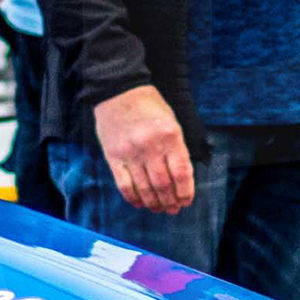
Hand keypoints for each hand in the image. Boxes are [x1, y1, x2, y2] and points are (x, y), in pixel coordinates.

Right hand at [94, 84, 194, 214]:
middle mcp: (151, 147)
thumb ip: (177, 149)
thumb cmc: (149, 106)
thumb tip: (181, 179)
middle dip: (170, 201)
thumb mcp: (172, 122)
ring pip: (145, 189)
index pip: (181, 173)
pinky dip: (133, 198)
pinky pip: (124, 185)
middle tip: (173, 209)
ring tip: (158, 209)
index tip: (186, 201)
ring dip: (154, 203)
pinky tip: (140, 203)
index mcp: (170, 136)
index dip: (186, 192)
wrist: (119, 91)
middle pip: (163, 185)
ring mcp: (130, 153)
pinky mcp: (113, 157)